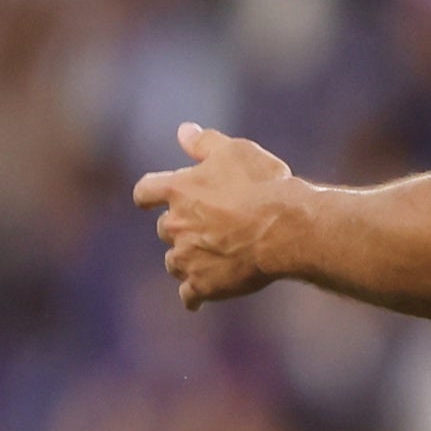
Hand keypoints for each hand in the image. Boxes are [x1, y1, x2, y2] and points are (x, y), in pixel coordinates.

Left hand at [134, 126, 308, 307]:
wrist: (286, 228)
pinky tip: (197, 300)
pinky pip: (189, 294)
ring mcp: (187, 257)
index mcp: (178, 190)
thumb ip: (204, 142)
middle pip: (165, 229)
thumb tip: (183, 131)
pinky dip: (193, 295)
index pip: (145, 191)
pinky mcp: (203, 284)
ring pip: (174, 261)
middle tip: (208, 226)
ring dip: (186, 258)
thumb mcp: (235, 151)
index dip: (148, 195)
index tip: (149, 200)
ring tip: (209, 257)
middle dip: (181, 227)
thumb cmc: (263, 185)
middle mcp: (175, 225)